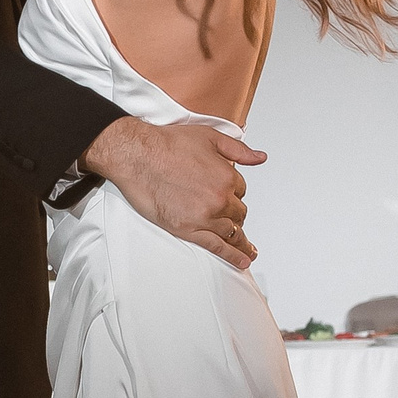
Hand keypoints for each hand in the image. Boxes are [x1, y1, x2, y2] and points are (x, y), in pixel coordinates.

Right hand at [81, 116, 265, 263]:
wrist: (137, 156)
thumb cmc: (168, 144)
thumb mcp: (210, 137)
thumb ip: (239, 150)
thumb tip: (260, 158)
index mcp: (227, 177)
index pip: (240, 190)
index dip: (232, 191)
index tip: (223, 191)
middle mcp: (219, 199)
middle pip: (238, 213)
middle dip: (234, 213)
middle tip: (228, 215)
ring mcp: (204, 217)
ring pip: (231, 232)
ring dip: (241, 240)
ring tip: (248, 249)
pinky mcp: (187, 230)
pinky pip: (216, 247)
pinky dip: (232, 256)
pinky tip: (242, 260)